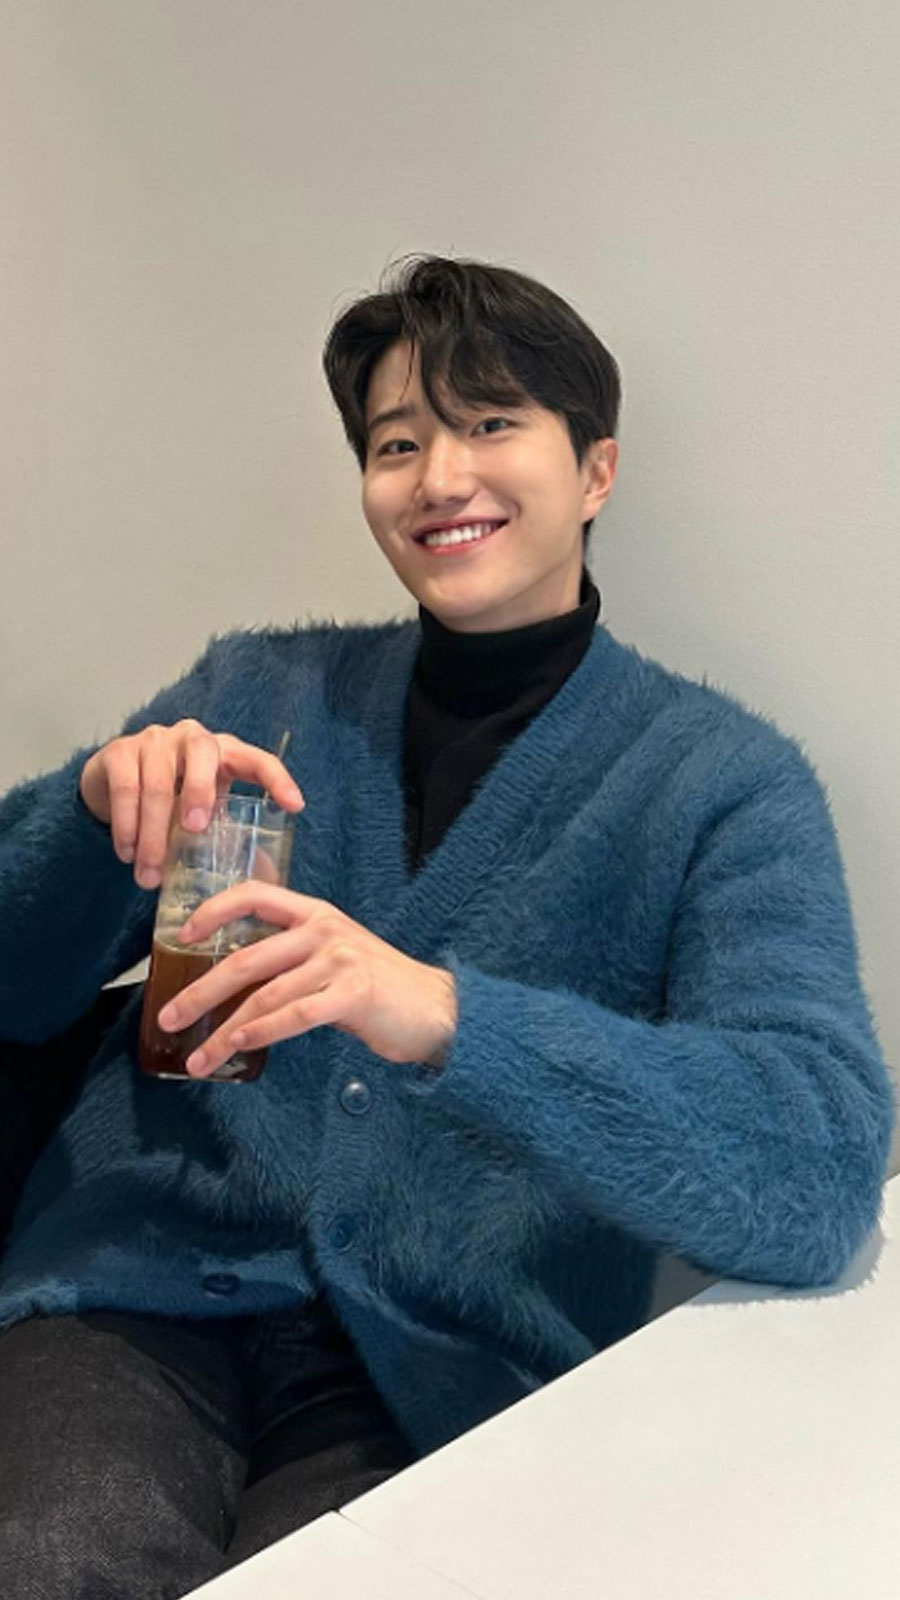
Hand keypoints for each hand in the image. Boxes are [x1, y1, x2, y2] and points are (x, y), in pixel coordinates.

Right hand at [79, 720, 303, 889]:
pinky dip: (126, 826)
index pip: (257, 759)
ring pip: (157, 783)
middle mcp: (192, 737)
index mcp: (224, 752)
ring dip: (153, 834)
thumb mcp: (203, 811)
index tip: (295, 806)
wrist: (112, 781)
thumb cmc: (172, 801)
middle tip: (194, 829)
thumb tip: (255, 884)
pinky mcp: (120, 751)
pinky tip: (127, 854)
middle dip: (200, 792)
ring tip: (150, 876)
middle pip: (202, 753)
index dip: (278, 779)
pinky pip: (125, 789)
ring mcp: (154, 740)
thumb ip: (222, 831)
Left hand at [155, 883, 457, 1072]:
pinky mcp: (352, 994)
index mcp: (315, 913)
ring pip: (264, 995)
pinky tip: (236, 1048)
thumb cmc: (378, 987)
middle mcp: (323, 929)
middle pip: (246, 957)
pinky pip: (293, 1015)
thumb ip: (292, 956)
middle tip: (169, 1015)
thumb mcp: (334, 954)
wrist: (435, 1008)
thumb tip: (234, 979)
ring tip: (198, 1058)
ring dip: (224, 1031)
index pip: (254, 895)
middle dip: (201, 991)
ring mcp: (339, 959)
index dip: (213, 910)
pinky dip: (260, 1033)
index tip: (180, 935)